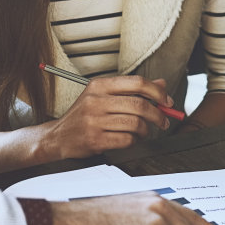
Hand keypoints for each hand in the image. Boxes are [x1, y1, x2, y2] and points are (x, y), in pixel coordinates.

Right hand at [40, 75, 172, 159]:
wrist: (58, 137)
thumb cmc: (84, 115)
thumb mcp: (104, 96)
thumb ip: (132, 90)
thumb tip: (162, 85)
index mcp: (100, 85)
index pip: (137, 83)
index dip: (157, 92)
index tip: (167, 102)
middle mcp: (96, 100)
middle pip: (139, 105)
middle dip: (157, 115)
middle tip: (163, 121)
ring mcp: (94, 120)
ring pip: (135, 124)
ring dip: (145, 130)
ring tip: (143, 131)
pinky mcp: (95, 139)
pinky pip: (127, 140)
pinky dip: (134, 141)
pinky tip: (130, 139)